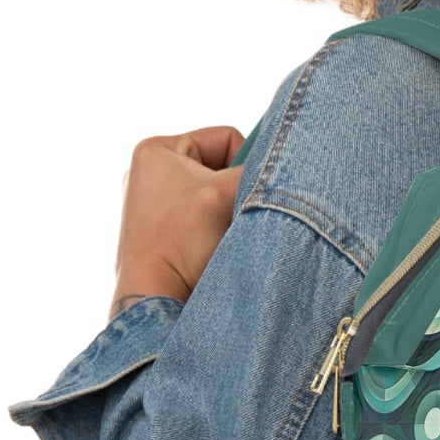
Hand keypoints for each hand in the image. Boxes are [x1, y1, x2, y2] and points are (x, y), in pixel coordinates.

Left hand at [109, 125, 244, 321]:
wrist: (156, 301)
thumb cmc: (181, 245)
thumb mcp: (225, 194)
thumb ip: (257, 171)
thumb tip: (288, 164)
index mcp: (157, 150)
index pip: (226, 137)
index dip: (246, 165)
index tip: (243, 196)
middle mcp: (151, 172)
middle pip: (222, 169)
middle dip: (235, 193)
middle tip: (232, 219)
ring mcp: (155, 204)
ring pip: (216, 197)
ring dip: (228, 215)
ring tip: (221, 238)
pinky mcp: (162, 232)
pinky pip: (205, 220)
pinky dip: (216, 232)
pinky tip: (212, 250)